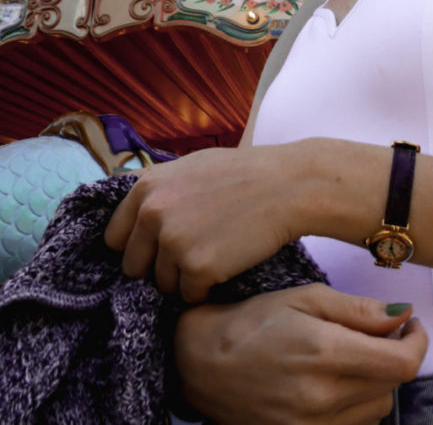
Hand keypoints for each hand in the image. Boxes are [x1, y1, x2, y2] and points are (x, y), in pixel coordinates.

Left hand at [105, 145, 305, 300]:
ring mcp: (173, 243)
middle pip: (133, 268)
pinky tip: (227, 262)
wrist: (287, 185)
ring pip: (163, 285)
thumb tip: (132, 218)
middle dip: (157, 267)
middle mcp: (152, 215)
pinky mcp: (197, 269)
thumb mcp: (189, 167)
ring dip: (185, 278)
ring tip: (216, 251)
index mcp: (145, 189)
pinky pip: (190, 296)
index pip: (114, 239)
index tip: (157, 247)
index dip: (137, 246)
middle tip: (192, 251)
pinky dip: (207, 288)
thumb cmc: (243, 174)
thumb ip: (157, 191)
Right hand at [174, 286, 426, 424]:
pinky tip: (335, 384)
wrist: (200, 364)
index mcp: (326, 355)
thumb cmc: (254, 321)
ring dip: (375, 384)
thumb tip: (404, 316)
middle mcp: (321, 399)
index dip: (417, 342)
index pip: (403, 364)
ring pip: (374, 412)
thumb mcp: (307, 299)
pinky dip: (353, 408)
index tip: (409, 325)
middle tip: (378, 335)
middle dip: (394, 358)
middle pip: (391, 388)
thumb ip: (360, 310)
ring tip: (351, 358)